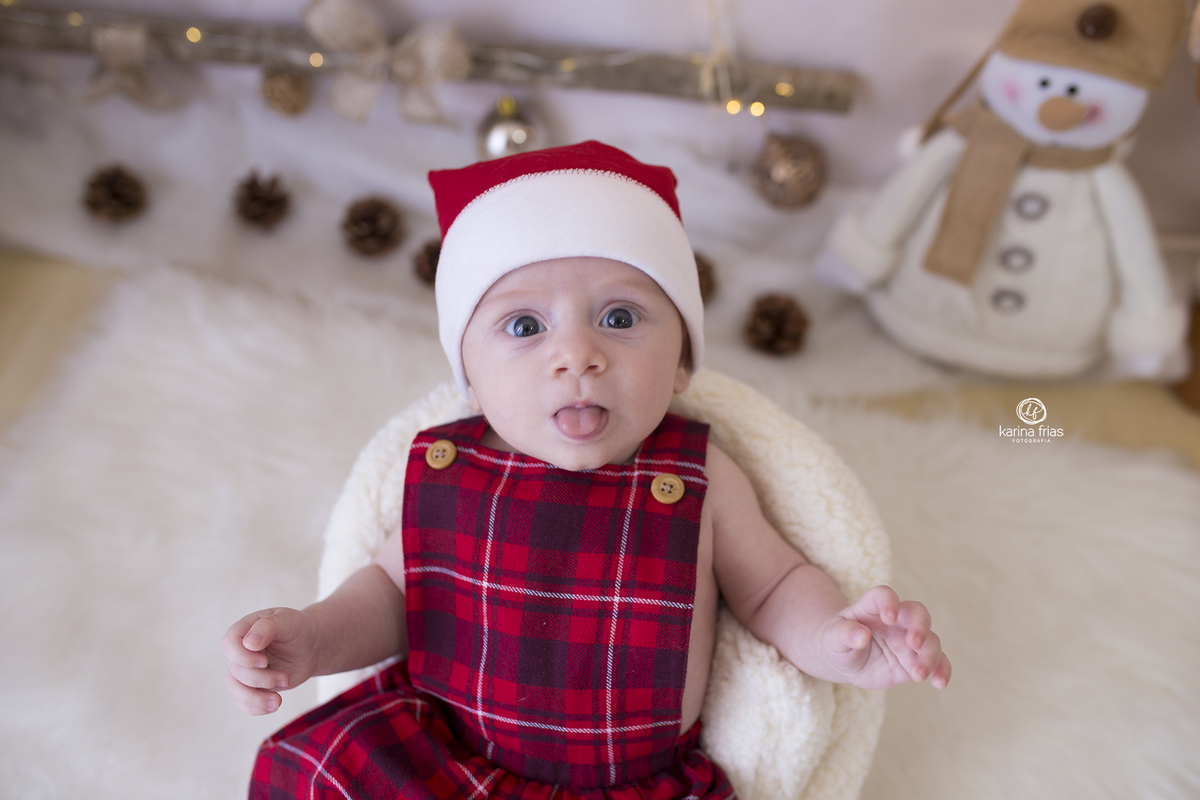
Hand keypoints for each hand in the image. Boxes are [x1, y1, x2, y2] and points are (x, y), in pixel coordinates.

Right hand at [221, 607, 320, 714]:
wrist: (311, 646)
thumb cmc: (298, 629)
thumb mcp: (288, 621)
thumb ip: (268, 627)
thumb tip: (249, 643)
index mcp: (245, 630)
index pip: (229, 644)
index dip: (242, 657)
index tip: (265, 662)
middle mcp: (241, 651)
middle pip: (237, 671)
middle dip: (261, 679)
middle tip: (285, 679)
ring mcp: (245, 669)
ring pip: (235, 689)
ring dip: (256, 699)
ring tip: (278, 702)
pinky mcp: (253, 685)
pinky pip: (244, 702)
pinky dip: (256, 708)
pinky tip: (274, 705)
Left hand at [821, 585, 950, 689]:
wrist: (847, 661)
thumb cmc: (838, 642)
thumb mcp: (833, 638)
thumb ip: (844, 634)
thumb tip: (861, 636)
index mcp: (872, 607)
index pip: (884, 595)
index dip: (889, 602)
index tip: (889, 617)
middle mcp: (896, 620)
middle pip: (916, 612)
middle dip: (920, 626)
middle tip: (913, 644)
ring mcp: (908, 639)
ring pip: (930, 639)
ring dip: (930, 655)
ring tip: (918, 675)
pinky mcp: (916, 659)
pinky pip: (937, 661)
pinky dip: (942, 670)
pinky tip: (939, 683)